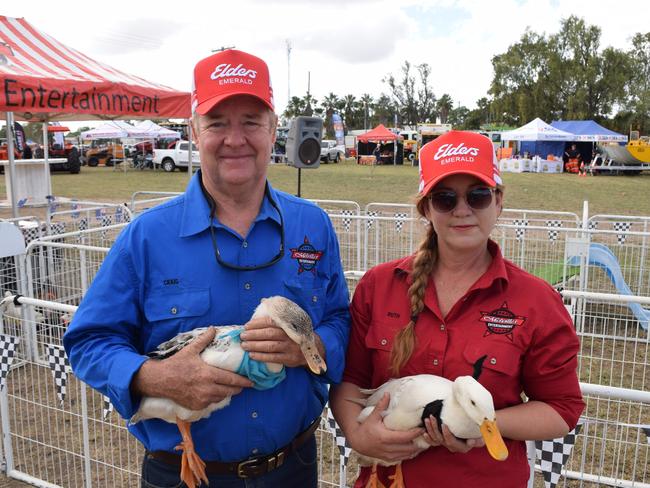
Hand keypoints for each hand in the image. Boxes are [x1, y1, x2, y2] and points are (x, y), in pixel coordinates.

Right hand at [133, 327, 252, 409]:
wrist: (160, 381)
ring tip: (229, 387)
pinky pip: (211, 403)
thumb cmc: (176, 364)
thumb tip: (213, 328)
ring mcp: (202, 399)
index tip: (251, 381)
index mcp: (208, 374)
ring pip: (221, 397)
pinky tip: (215, 392)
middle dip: (238, 388)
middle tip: (243, 385)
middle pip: (230, 391)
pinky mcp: (196, 406)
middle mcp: (207, 389)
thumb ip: (204, 340)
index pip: (231, 380)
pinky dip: (215, 398)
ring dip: (226, 392)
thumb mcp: (190, 350)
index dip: (243, 381)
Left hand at [240, 316, 318, 368]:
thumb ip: (278, 315)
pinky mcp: (290, 359)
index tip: (246, 326)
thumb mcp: (291, 323)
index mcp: (288, 325)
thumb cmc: (295, 334)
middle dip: (254, 335)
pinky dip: (261, 357)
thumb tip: (263, 302)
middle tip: (242, 336)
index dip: (257, 324)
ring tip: (244, 345)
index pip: (271, 322)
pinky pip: (273, 358)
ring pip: (270, 346)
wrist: (313, 349)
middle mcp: (290, 335)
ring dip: (255, 346)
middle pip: (269, 334)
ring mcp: (290, 347)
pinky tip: (252, 355)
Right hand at [350, 393, 424, 462]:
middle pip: (409, 448)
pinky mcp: (389, 459)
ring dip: (416, 449)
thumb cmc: (366, 428)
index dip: (415, 434)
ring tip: (423, 442)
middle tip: (426, 435)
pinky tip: (414, 448)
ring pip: (407, 455)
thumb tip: (387, 394)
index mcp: (385, 437)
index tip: (422, 428)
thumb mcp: (372, 417)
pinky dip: (410, 454)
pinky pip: (403, 458)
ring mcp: (389, 455)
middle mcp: (388, 448)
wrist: (357, 442)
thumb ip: (381, 406)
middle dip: (419, 443)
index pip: (405, 437)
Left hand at [422, 415, 484, 452]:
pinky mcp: (443, 441)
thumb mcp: (481, 436)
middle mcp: (453, 447)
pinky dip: (428, 438)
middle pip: (441, 439)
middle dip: (435, 428)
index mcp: (462, 447)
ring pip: (436, 439)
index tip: (444, 424)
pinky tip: (424, 432)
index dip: (446, 434)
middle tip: (432, 417)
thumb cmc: (480, 434)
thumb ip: (477, 440)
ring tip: (427, 419)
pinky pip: (434, 442)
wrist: (477, 434)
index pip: (450, 441)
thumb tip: (471, 441)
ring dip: (430, 429)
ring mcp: (446, 444)